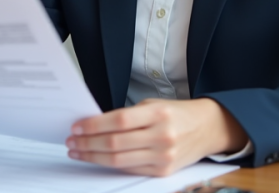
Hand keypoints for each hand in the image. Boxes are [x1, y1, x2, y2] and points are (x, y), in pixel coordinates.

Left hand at [66, 98, 247, 176]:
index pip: (118, 121)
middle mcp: (161, 136)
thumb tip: (94, 125)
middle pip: (115, 143)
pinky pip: (130, 169)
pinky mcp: (163, 172)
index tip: (77, 126)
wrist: (207, 128)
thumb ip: (127, 116)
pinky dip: (110, 165)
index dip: (94, 125)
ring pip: (119, 160)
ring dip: (93, 157)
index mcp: (158, 114)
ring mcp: (163, 157)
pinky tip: (98, 159)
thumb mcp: (153, 105)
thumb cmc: (176, 114)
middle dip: (88, 143)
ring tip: (78, 152)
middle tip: (72, 141)